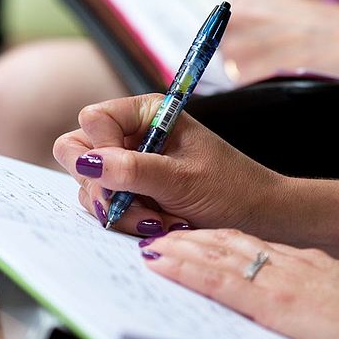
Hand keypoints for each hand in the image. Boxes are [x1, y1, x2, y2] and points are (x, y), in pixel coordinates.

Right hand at [52, 97, 285, 237]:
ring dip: (120, 211)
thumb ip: (135, 170)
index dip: (99, 148)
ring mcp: (129, 165)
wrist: (257, 215)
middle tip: (126, 206)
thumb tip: (90, 163)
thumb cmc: (230, 187)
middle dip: (102, 186)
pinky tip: (160, 225)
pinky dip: (128, 221)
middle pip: (80, 152)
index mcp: (147, 113)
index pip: (93, 119)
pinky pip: (107, 207)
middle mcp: (133, 135)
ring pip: (91, 187)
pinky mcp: (131, 193)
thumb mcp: (183, 180)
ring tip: (160, 221)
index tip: (124, 174)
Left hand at [139, 224, 338, 338]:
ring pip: (216, 255)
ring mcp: (279, 279)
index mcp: (310, 264)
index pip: (255, 246)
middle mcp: (290, 263)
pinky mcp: (272, 302)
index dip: (221, 240)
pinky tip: (163, 265)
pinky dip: (185, 270)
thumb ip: (332, 295)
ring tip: (151, 246)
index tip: (197, 237)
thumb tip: (321, 305)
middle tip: (161, 233)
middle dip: (192, 239)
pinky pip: (218, 281)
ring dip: (180, 249)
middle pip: (230, 242)